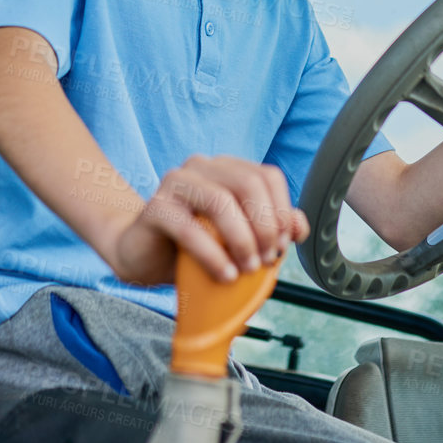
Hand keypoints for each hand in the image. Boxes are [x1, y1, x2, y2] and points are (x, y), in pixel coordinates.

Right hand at [105, 156, 308, 286]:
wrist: (142, 255)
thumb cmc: (194, 246)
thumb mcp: (238, 238)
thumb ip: (270, 228)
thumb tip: (299, 227)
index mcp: (224, 168)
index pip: (267, 176)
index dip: (282, 211)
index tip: (284, 246)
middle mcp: (200, 167)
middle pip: (247, 183)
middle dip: (265, 226)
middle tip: (268, 260)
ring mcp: (175, 183)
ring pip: (219, 200)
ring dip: (242, 239)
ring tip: (247, 268)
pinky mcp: (154, 208)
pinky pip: (189, 229)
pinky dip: (213, 255)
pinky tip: (225, 275)